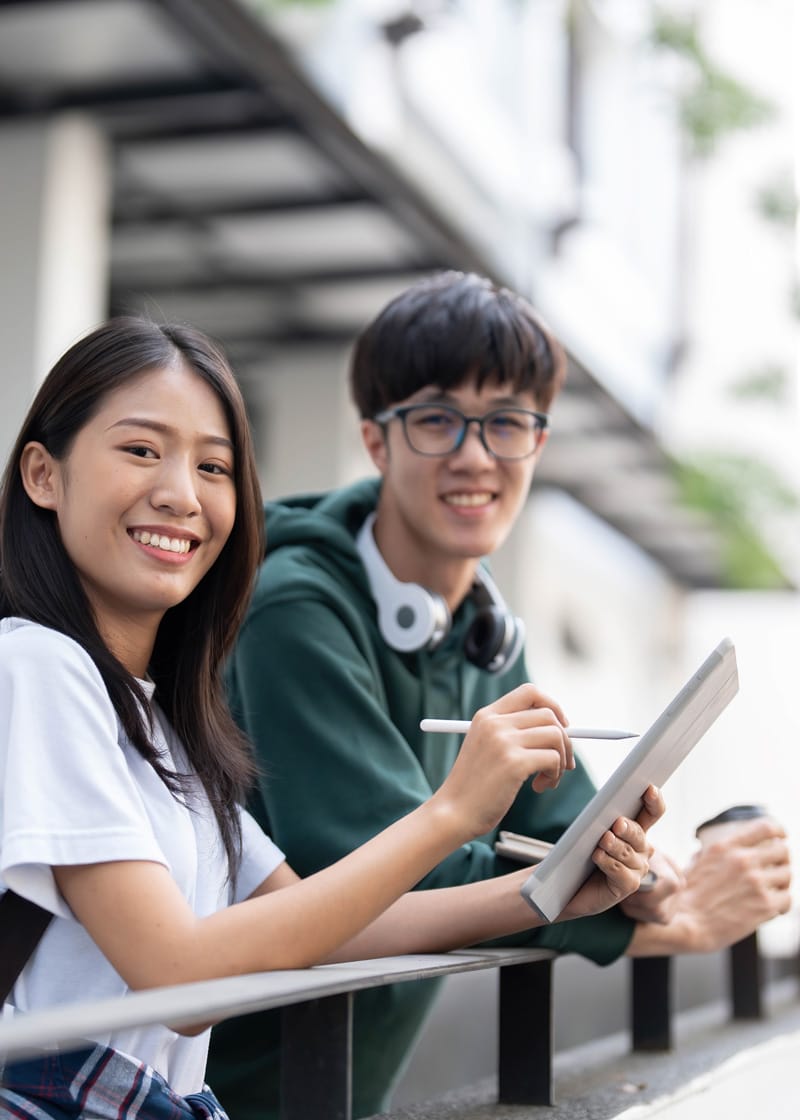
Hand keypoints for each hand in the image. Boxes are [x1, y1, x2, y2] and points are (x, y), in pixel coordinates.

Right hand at [436, 682, 573, 839]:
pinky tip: (538, 787)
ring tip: (546, 778)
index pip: (530, 692)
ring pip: (556, 735)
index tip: (561, 726)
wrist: (453, 813)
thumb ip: (514, 733)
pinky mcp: (514, 763)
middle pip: (549, 715)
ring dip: (561, 760)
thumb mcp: (486, 747)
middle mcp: (495, 723)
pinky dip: (554, 775)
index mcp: (486, 715)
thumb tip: (562, 729)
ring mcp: (503, 741)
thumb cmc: (474, 786)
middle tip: (561, 763)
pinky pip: (553, 759)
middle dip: (564, 740)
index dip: (552, 706)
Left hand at [559, 785, 665, 920]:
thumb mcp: (590, 832)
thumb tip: (605, 809)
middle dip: (628, 828)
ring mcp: (637, 869)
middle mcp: (641, 849)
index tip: (650, 788)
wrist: (566, 886)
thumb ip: (601, 818)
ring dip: (614, 845)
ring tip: (603, 839)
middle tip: (618, 823)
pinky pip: (621, 872)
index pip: (652, 813)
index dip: (654, 801)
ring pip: (627, 853)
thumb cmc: (579, 854)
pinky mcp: (628, 886)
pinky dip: (608, 862)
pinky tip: (598, 856)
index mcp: (635, 830)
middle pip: (639, 834)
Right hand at [629, 817, 792, 954]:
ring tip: (770, 892)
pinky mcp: (765, 905)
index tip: (781, 837)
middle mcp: (743, 860)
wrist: (687, 923)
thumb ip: (717, 853)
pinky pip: (787, 898)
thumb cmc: (689, 897)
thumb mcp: (698, 862)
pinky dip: (781, 904)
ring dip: (781, 883)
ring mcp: (756, 882)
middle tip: (775, 871)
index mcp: (726, 847)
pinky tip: (770, 908)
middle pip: (782, 851)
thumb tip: (728, 850)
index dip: (779, 831)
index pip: (765, 827)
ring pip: (787, 874)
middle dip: (780, 861)